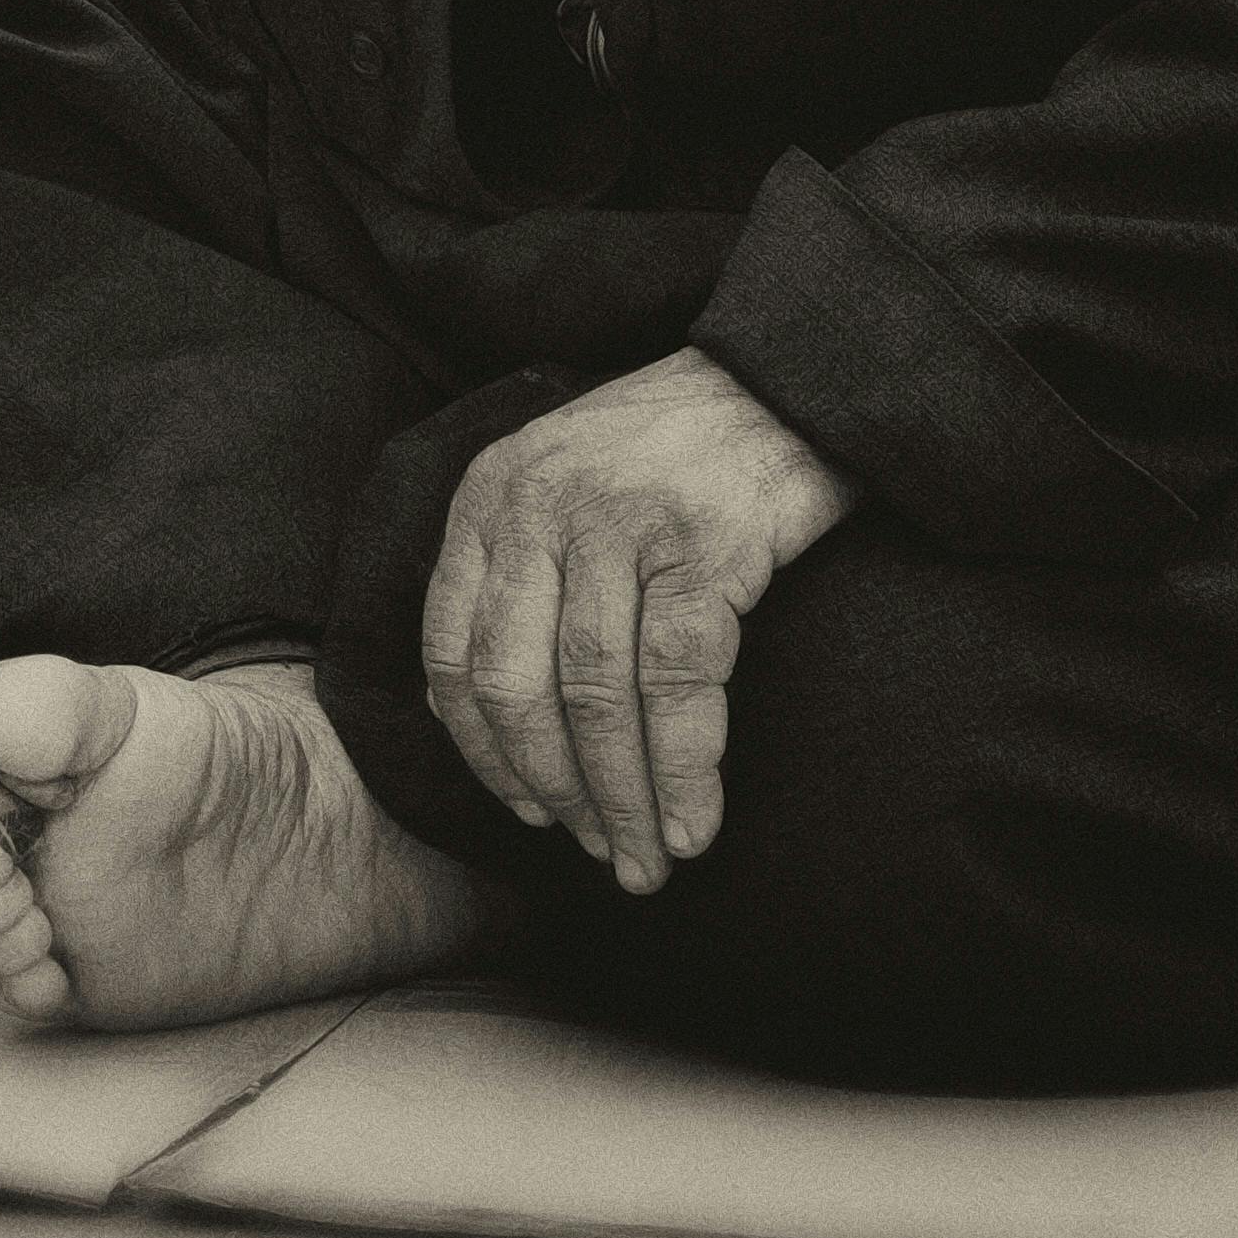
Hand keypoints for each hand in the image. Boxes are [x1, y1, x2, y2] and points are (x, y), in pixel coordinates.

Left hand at [417, 347, 848, 893]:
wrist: (785, 377)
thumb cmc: (671, 452)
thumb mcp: (557, 487)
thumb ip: (512, 577)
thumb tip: (472, 715)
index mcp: (488, 498)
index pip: (453, 652)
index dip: (484, 751)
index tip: (526, 810)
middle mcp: (539, 507)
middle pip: (518, 688)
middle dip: (554, 792)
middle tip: (597, 854)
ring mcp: (618, 524)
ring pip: (597, 699)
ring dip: (623, 800)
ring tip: (648, 860)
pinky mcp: (702, 545)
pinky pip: (680, 685)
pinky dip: (686, 770)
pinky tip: (695, 824)